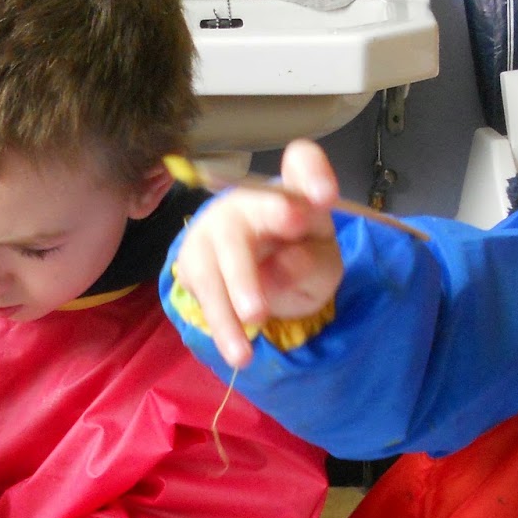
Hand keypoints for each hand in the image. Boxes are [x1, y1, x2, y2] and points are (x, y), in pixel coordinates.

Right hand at [172, 138, 345, 367]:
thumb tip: (282, 265)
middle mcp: (250, 200)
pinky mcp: (193, 258)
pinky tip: (234, 351)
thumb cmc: (301, 259)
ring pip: (210, 263)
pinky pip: (201, 291)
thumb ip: (312, 264)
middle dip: (247, 268)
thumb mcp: (323, 266)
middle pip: (241, 220)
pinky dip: (218, 324)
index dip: (312, 175)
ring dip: (225, 309)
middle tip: (257, 312)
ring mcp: (215, 226)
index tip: (324, 198)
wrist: (267, 273)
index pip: (302, 163)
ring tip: (243, 354)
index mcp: (295, 192)